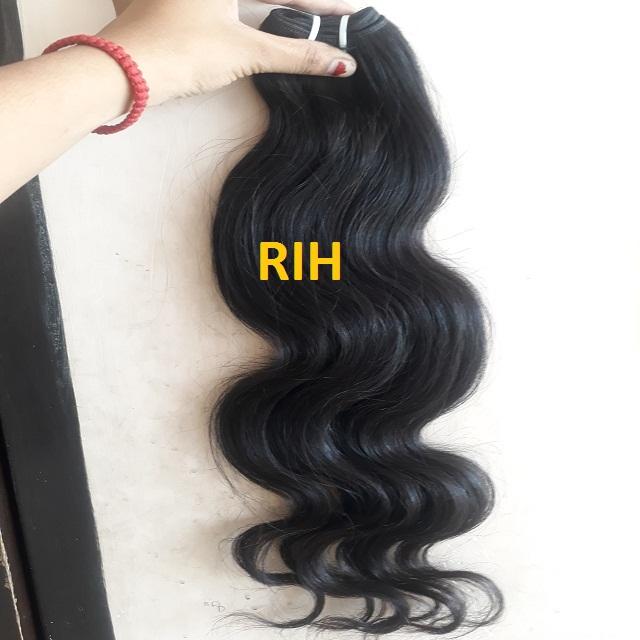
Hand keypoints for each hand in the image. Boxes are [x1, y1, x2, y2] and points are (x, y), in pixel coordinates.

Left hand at [101, 0, 357, 105]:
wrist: (124, 68)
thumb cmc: (183, 51)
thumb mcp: (245, 52)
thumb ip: (296, 55)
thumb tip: (340, 64)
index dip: (322, 5)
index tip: (352, 13)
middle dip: (297, 6)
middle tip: (327, 12)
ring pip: (240, 0)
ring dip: (269, 6)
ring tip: (292, 15)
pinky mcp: (169, 1)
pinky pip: (215, 5)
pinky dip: (241, 11)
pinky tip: (248, 15)